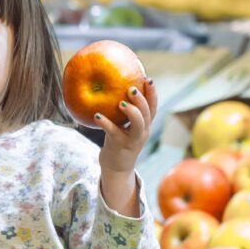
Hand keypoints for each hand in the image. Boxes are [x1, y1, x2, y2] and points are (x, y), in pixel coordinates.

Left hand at [97, 79, 157, 216]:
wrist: (116, 169)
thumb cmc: (118, 143)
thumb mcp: (124, 127)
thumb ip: (124, 113)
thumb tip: (113, 90)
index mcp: (144, 126)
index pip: (153, 108)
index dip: (152, 94)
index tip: (148, 79)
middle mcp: (141, 132)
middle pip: (148, 114)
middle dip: (142, 100)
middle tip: (131, 88)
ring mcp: (131, 140)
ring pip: (137, 125)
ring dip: (131, 112)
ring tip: (121, 103)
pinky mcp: (119, 146)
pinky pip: (113, 133)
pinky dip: (105, 123)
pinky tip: (96, 115)